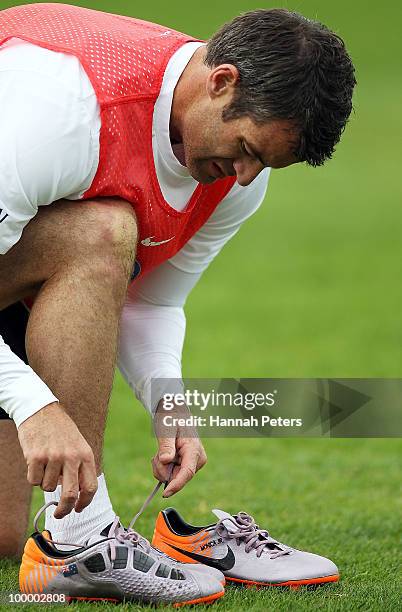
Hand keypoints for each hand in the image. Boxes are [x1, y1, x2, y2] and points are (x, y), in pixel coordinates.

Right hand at [18, 403, 96, 517]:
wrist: (42, 410)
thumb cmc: (61, 431)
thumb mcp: (78, 445)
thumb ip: (79, 468)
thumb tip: (75, 495)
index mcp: (85, 455)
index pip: (90, 486)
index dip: (84, 503)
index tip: (78, 509)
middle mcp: (71, 457)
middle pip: (70, 495)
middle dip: (64, 510)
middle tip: (59, 514)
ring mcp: (53, 457)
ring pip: (48, 487)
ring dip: (45, 482)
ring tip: (46, 464)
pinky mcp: (35, 457)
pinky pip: (33, 481)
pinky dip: (34, 476)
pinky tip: (36, 460)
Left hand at [152, 400, 206, 496]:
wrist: (174, 414)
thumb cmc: (171, 418)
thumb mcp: (166, 429)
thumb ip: (166, 445)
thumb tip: (165, 460)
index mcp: (194, 451)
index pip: (187, 473)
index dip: (176, 485)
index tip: (165, 494)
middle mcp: (196, 460)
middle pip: (175, 477)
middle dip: (162, 469)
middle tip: (157, 454)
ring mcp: (192, 464)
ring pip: (171, 477)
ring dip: (161, 467)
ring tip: (162, 451)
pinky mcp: (186, 466)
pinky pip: (170, 475)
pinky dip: (162, 467)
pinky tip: (164, 455)